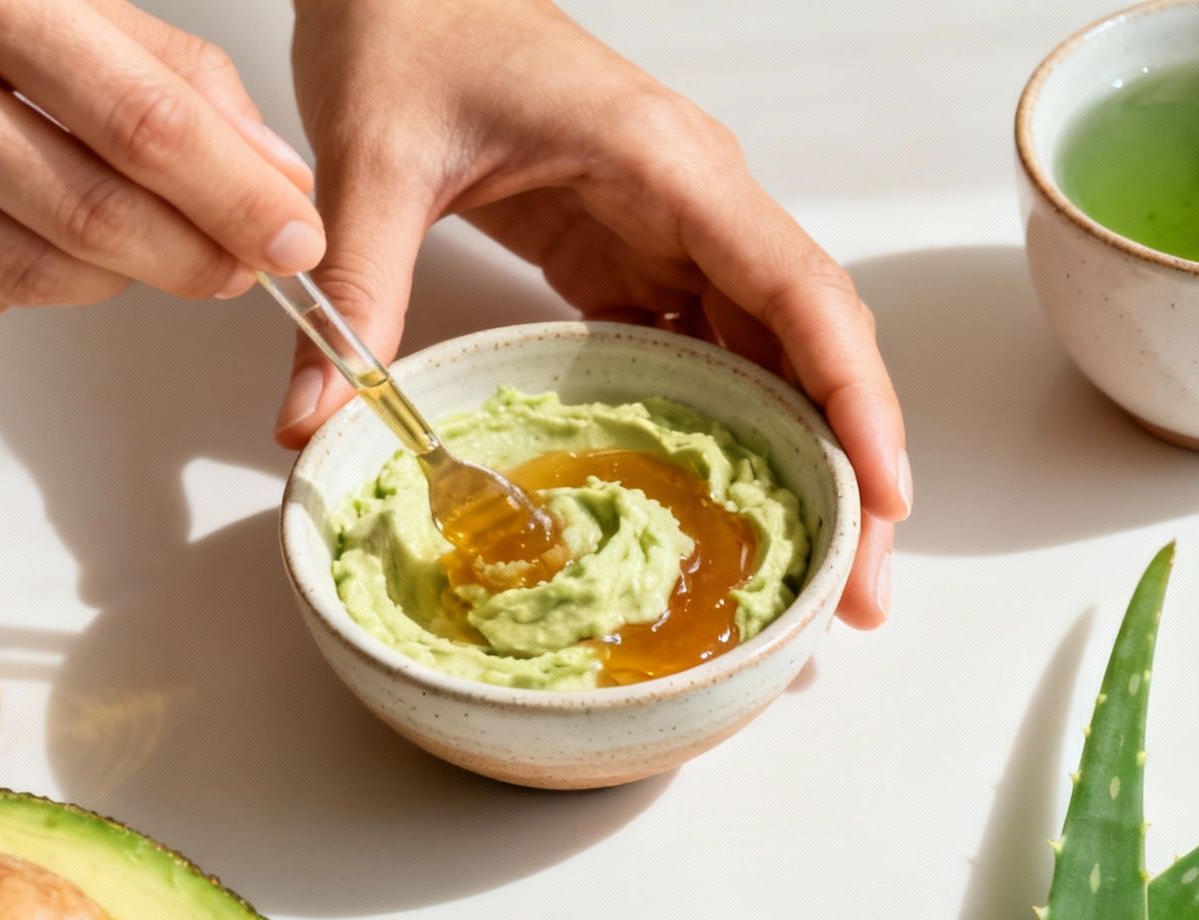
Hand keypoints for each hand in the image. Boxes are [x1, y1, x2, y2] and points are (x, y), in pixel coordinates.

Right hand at [0, 0, 325, 319]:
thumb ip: (142, 55)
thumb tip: (257, 158)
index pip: (138, 119)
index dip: (235, 194)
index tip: (295, 232)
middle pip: (96, 217)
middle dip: (201, 257)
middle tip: (251, 263)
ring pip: (35, 276)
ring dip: (122, 277)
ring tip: (156, 248)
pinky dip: (29, 285)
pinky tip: (43, 244)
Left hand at [277, 0, 908, 627]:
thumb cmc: (413, 24)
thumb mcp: (374, 160)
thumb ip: (359, 288)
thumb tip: (316, 417)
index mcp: (668, 165)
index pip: (798, 288)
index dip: (853, 397)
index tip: (881, 494)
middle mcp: (696, 201)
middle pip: (810, 341)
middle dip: (849, 461)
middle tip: (854, 584)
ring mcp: (673, 230)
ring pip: (771, 354)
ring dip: (798, 456)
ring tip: (807, 569)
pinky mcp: (631, 256)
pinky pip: (702, 350)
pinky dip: (726, 427)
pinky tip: (722, 506)